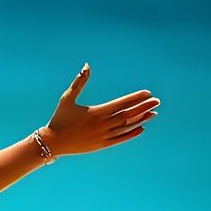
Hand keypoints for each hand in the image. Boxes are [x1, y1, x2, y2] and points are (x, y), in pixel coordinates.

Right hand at [40, 63, 157, 157]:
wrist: (52, 142)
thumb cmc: (60, 118)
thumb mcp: (67, 98)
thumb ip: (79, 81)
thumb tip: (87, 65)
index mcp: (96, 112)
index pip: (122, 103)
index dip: (136, 98)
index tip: (148, 93)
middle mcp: (102, 125)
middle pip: (128, 114)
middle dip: (144, 107)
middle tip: (157, 101)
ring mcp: (103, 136)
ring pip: (127, 127)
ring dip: (141, 119)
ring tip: (153, 113)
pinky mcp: (101, 145)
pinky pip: (120, 139)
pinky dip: (131, 133)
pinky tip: (141, 128)